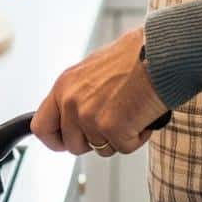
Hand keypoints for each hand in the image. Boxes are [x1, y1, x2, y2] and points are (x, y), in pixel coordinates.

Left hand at [31, 26, 168, 156]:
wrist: (160, 52)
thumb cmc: (136, 56)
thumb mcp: (95, 69)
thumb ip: (80, 92)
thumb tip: (75, 115)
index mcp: (64, 84)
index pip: (41, 126)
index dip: (56, 140)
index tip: (67, 142)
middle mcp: (71, 101)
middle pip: (73, 145)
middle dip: (95, 140)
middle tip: (115, 121)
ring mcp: (89, 116)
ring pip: (101, 148)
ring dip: (119, 136)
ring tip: (132, 109)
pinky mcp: (111, 128)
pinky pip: (124, 147)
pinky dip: (138, 136)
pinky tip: (143, 113)